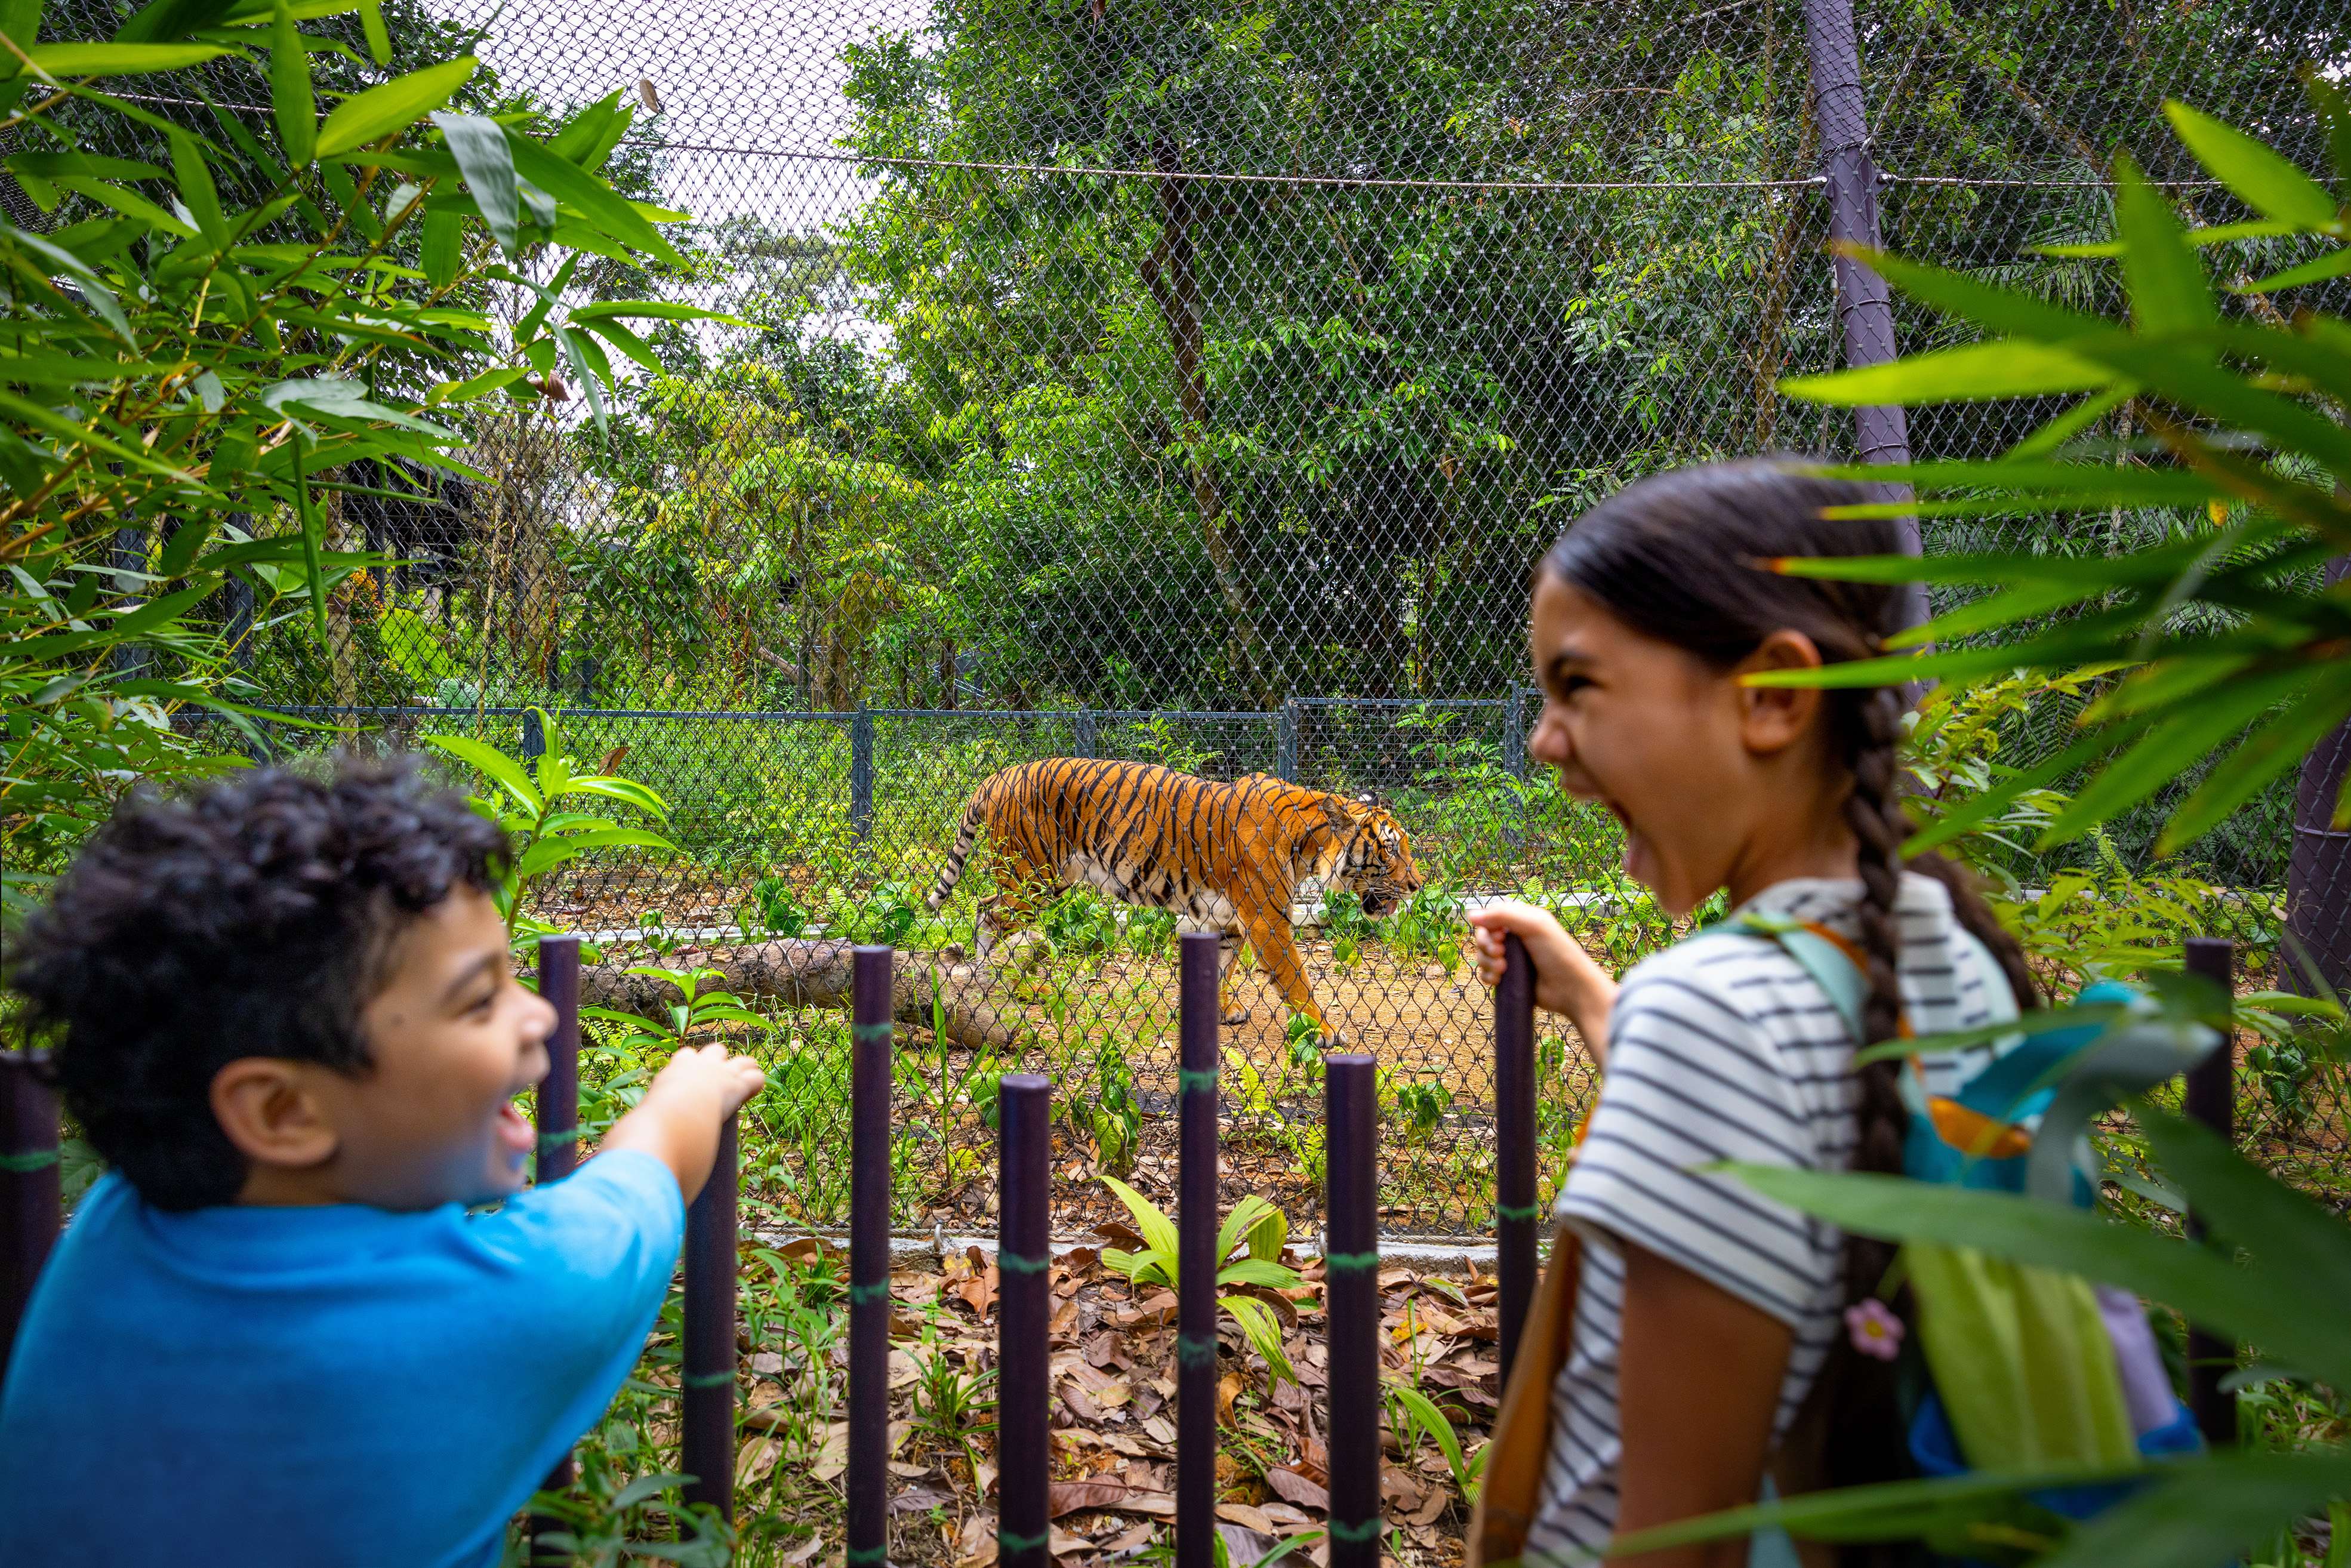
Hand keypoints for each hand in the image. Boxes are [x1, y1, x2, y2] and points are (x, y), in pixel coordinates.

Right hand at [602, 1043, 765, 1200]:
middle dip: (718, 1066)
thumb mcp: (635, 1137)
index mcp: (666, 1081)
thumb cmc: (639, 1145)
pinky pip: (754, 1076)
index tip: (694, 1092)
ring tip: (745, 1088)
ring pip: (738, 1059)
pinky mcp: (732, 1087)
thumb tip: (610, 1164)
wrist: (654, 1137)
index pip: (684, 1062)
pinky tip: (755, 1094)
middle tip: (722, 1091)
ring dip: (743, 1072)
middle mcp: (689, 1069)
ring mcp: (712, 1074)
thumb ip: (633, 1143)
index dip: (691, 1075)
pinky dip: (756, 1084)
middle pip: (711, 1052)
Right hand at [1467, 899, 1614, 1059]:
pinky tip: (1498, 981)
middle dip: (1486, 946)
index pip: (1491, 917)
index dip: (1488, 927)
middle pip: (1483, 936)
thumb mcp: (1534, 926)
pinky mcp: (1509, 978)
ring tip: (1503, 971)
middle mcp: (1515, 937)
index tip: (1500, 937)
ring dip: (1487, 963)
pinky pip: (1486, 974)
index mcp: (1522, 920)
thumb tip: (1470, 914)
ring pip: (1482, 956)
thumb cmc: (1558, 954)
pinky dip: (1488, 976)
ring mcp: (1511, 958)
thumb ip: (1503, 915)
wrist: (1572, 989)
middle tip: (1500, 954)